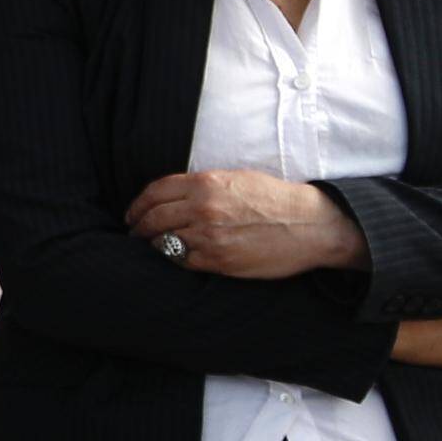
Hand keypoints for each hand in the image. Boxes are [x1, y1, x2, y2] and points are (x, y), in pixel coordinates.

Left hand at [122, 169, 363, 279]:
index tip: (133, 213)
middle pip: (153, 218)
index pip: (155, 192)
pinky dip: (175, 259)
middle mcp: (203, 209)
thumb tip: (173, 196)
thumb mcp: (236, 179)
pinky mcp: (219, 261)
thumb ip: (202, 186)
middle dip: (139, 227)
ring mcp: (209, 237)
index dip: (138, 204)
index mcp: (206, 184)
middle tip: (134, 232)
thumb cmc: (274, 198)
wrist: (308, 224)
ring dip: (155, 244)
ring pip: (164, 242)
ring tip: (153, 246)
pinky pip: (183, 262)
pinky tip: (177, 257)